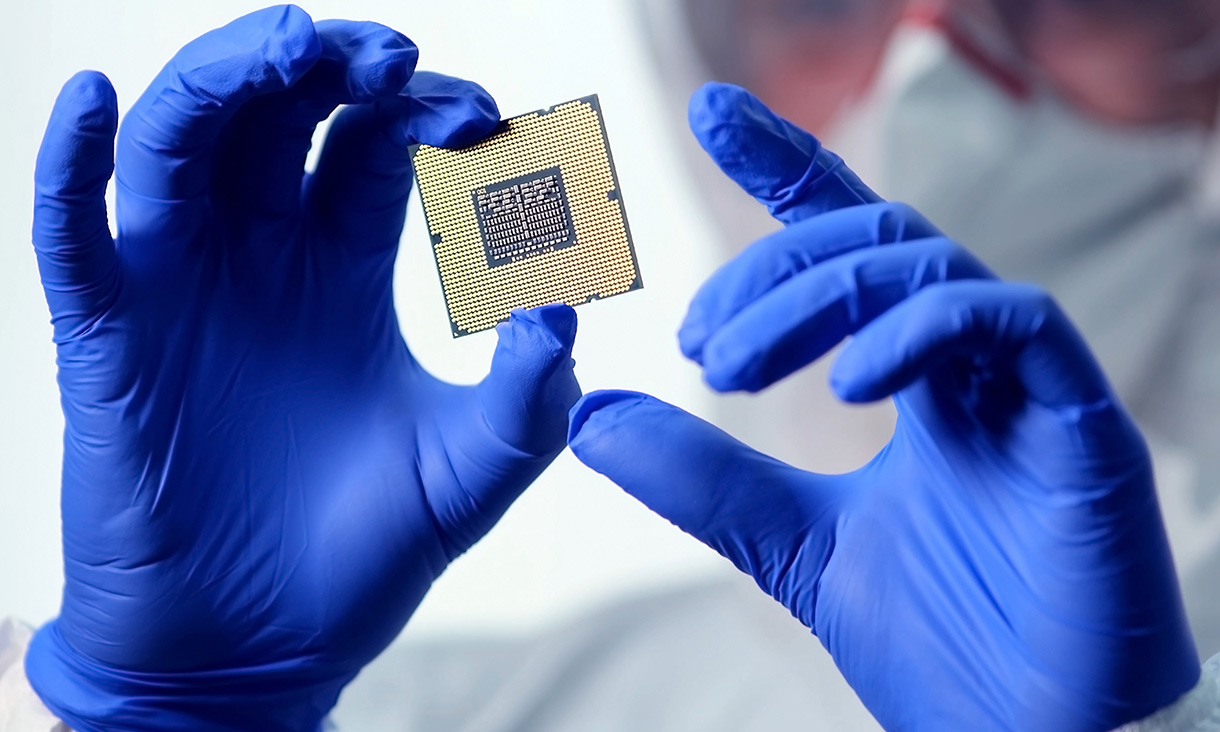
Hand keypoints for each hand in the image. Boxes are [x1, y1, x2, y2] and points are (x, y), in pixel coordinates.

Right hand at [25, 7, 579, 730]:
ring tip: (288, 44)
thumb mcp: (469, 474)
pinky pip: (70, 234)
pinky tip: (95, 102)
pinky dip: (69, 165)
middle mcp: (261, 258)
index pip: (375, 149)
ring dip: (223, 78)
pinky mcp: (107, 337)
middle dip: (329, 66)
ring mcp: (180, 288)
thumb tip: (567, 307)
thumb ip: (529, 398)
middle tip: (386, 53)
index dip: (424, 116)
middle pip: (279, 117)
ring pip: (183, 144)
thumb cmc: (364, 559)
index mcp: (344, 272)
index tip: (482, 120)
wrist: (261, 654)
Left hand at [567, 83, 1197, 730]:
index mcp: (911, 378)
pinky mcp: (1086, 426)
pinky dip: (920, 330)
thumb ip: (703, 479)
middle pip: (870, 239)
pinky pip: (1014, 325)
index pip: (845, 242)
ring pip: (926, 263)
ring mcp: (1031, 387)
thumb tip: (592, 419)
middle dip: (771, 270)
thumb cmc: (939, 641)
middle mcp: (970, 363)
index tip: (709, 118)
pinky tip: (846, 381)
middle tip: (695, 341)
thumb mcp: (789, 545)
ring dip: (817, 295)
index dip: (784, 168)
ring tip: (732, 366)